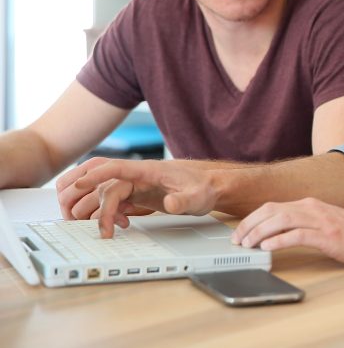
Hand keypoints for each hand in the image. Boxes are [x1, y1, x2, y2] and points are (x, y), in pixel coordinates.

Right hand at [56, 158, 216, 237]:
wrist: (209, 188)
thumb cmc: (203, 188)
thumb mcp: (197, 197)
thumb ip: (183, 200)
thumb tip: (170, 203)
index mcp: (148, 170)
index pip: (116, 167)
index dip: (96, 175)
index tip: (79, 184)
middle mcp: (137, 175)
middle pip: (102, 181)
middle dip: (89, 200)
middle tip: (91, 225)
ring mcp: (134, 184)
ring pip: (103, 192)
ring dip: (96, 209)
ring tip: (105, 229)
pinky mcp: (135, 194)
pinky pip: (111, 202)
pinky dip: (108, 214)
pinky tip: (121, 226)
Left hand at [231, 198, 343, 266]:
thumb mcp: (326, 223)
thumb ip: (305, 224)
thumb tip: (279, 234)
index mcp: (310, 205)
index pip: (272, 207)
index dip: (252, 219)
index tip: (240, 232)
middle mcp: (312, 208)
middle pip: (271, 211)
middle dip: (249, 225)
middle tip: (236, 240)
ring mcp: (320, 221)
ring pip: (280, 221)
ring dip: (259, 233)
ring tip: (247, 245)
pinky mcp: (328, 236)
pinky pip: (298, 235)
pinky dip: (279, 241)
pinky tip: (268, 249)